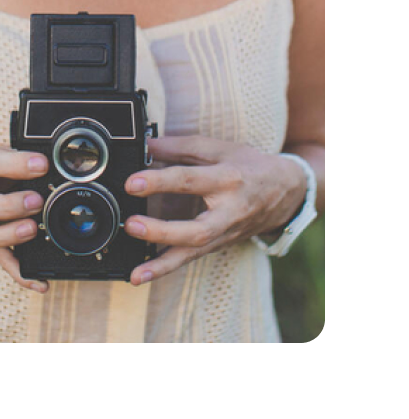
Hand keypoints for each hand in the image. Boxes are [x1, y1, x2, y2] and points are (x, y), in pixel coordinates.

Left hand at [121, 136, 306, 286]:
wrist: (286, 191)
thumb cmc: (249, 166)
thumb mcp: (218, 148)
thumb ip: (179, 147)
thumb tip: (145, 145)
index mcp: (227, 179)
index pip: (189, 180)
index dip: (159, 181)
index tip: (132, 183)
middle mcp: (229, 211)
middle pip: (197, 229)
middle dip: (162, 231)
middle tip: (131, 225)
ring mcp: (226, 232)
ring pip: (195, 252)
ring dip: (163, 265)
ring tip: (135, 273)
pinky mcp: (220, 244)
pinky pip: (193, 258)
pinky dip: (168, 267)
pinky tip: (144, 273)